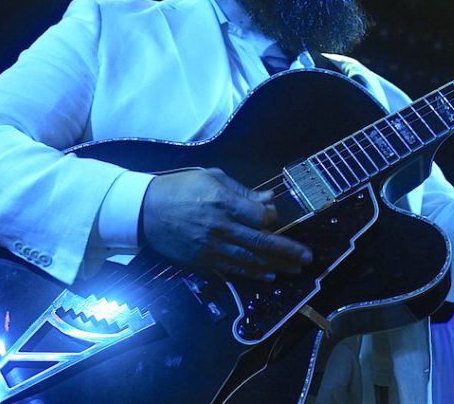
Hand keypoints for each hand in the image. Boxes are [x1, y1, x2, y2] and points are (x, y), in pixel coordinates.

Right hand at [140, 167, 312, 279]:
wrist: (145, 211)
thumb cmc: (180, 188)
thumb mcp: (211, 177)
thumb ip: (243, 191)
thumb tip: (269, 200)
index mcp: (223, 202)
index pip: (260, 217)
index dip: (273, 218)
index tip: (274, 217)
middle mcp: (220, 227)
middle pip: (261, 242)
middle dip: (288, 250)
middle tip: (308, 258)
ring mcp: (211, 247)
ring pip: (251, 260)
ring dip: (276, 266)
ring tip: (295, 269)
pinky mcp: (203, 260)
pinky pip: (233, 269)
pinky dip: (253, 273)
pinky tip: (269, 275)